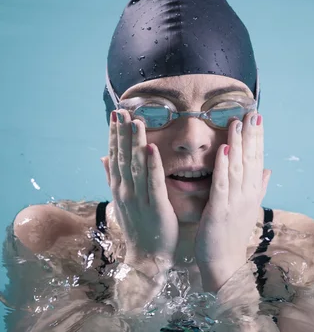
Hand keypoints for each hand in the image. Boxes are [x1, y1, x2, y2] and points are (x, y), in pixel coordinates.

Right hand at [101, 110, 177, 273]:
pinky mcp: (157, 206)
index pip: (115, 156)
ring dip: (135, 143)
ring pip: (137, 166)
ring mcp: (140, 199)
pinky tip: (151, 148)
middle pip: (123, 157)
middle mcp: (126, 191)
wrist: (148, 257)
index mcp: (120, 188)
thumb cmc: (139, 227)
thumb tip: (102, 157)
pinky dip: (152, 165)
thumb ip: (112, 178)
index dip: (115, 135)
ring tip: (136, 122)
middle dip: (123, 133)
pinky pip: (154, 183)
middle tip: (123, 111)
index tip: (116, 115)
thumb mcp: (122, 201)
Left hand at [194, 112, 270, 287]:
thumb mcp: (249, 208)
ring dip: (238, 144)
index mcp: (253, 192)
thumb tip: (268, 170)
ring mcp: (235, 200)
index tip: (258, 118)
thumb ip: (259, 187)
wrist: (225, 262)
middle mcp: (247, 193)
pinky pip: (222, 183)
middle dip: (251, 135)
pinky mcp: (220, 208)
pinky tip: (224, 149)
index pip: (257, 159)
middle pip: (251, 158)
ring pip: (238, 167)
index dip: (258, 138)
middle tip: (251, 112)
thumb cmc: (233, 234)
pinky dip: (223, 165)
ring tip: (237, 123)